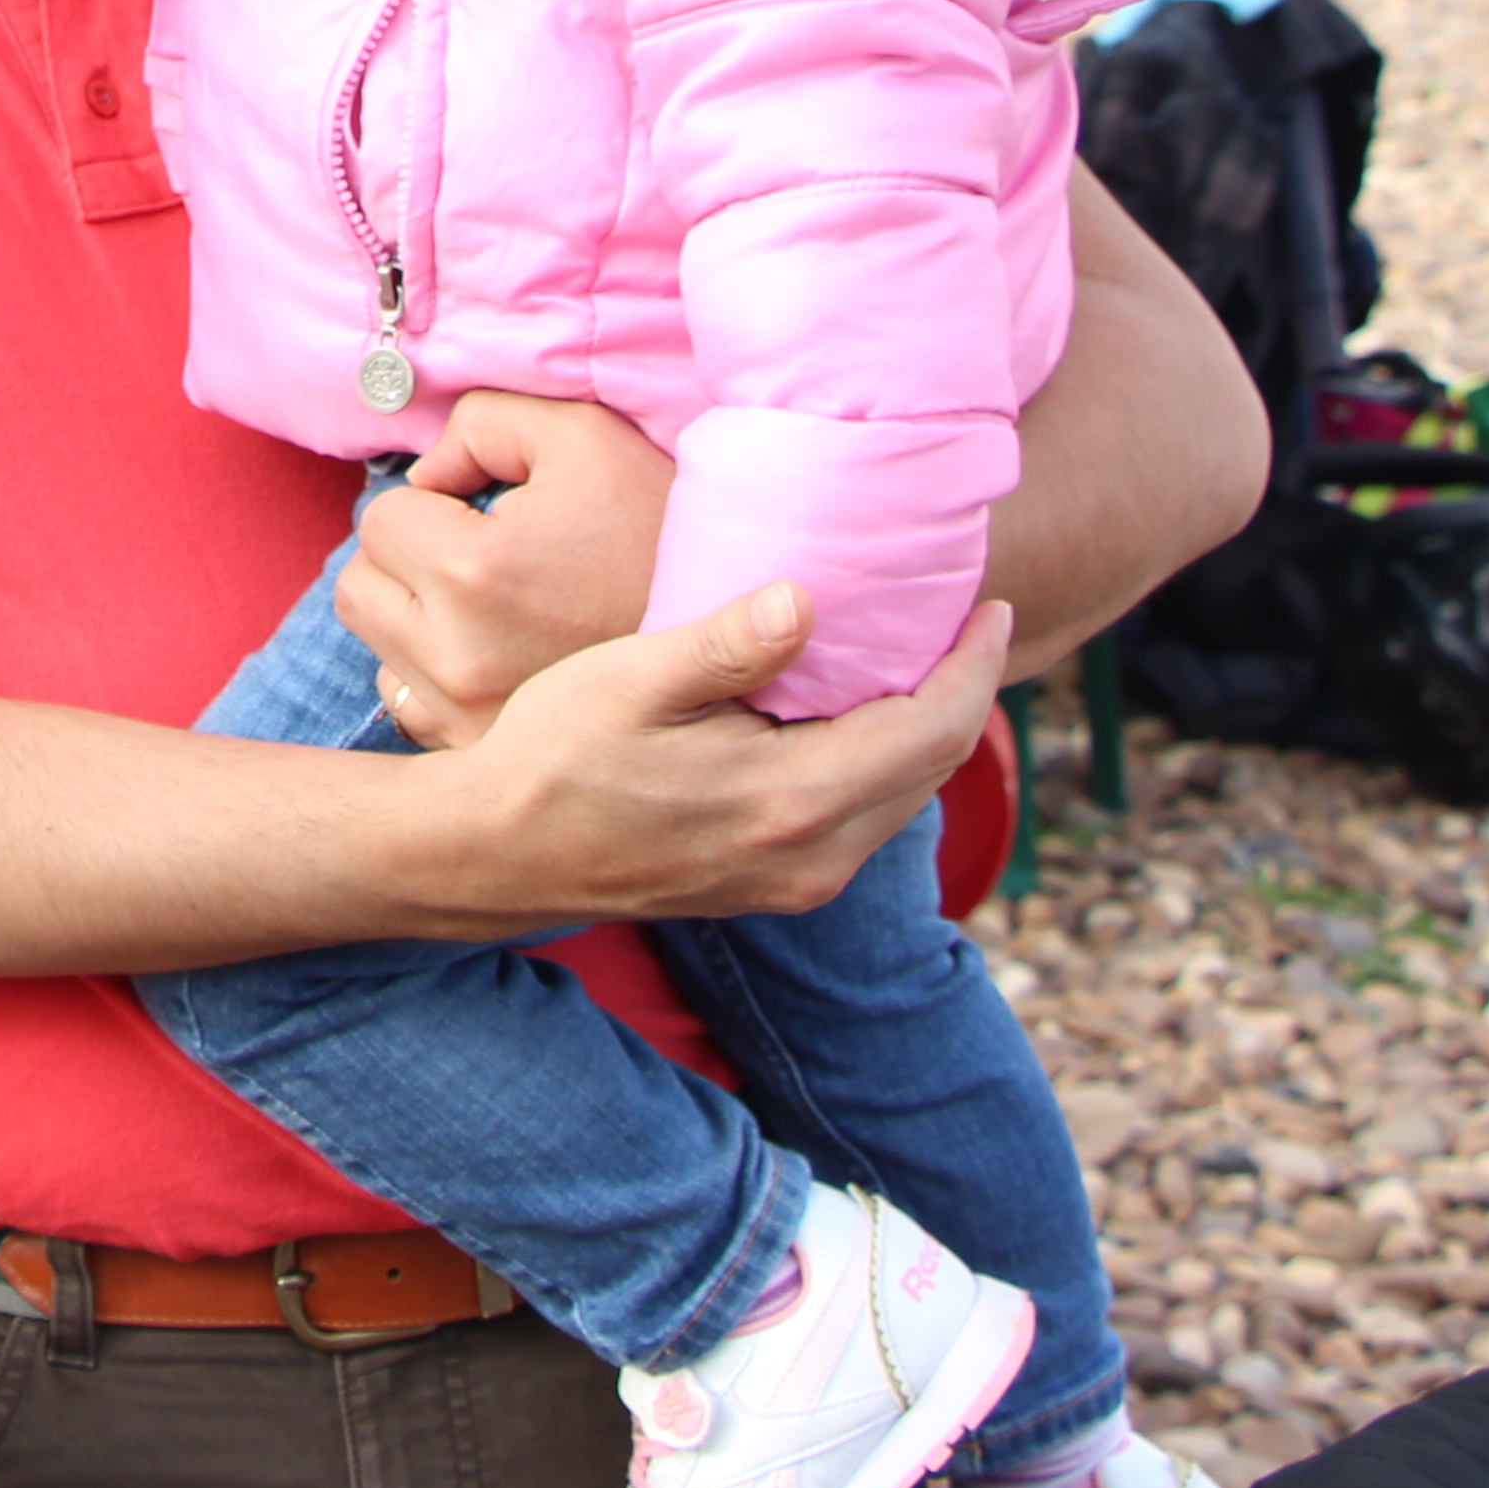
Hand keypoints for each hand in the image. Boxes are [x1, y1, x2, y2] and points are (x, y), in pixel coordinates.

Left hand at [335, 391, 670, 747]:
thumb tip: (427, 475)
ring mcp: (467, 718)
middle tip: (478, 551)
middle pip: (362, 587)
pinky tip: (497, 651)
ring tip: (489, 604)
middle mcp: (458, 658)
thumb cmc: (663, 525)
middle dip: (410, 558)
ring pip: (380, 648)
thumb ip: (483, 424)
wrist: (736, 629)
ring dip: (415, 617)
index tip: (486, 512)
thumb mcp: (583, 438)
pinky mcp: (481, 753)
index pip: (384, 520)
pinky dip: (436, 674)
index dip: (434, 503)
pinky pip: (411, 703)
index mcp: (476, 575)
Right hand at [440, 584, 1013, 925]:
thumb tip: (808, 599)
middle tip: (961, 619)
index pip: (932, 730)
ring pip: (901, 797)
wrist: (498, 855)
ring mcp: (798, 883)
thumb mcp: (630, 682)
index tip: (990, 603)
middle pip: (932, 768)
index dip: (974, 665)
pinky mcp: (777, 888)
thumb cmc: (553, 755)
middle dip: (959, 690)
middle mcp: (814, 857)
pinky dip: (880, 761)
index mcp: (793, 800)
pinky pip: (864, 819)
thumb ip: (726, 645)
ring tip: (916, 657)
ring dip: (922, 728)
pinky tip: (854, 713)